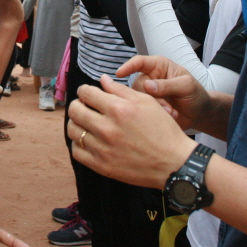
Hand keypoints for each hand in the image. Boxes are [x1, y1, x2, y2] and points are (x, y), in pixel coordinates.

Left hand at [66, 75, 195, 189]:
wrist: (173, 163)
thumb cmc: (163, 130)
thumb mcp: (146, 102)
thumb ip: (121, 90)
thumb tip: (102, 80)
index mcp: (118, 109)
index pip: (86, 93)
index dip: (84, 91)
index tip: (88, 94)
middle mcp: (107, 128)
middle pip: (75, 110)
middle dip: (78, 104)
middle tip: (85, 107)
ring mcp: (102, 149)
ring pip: (73, 131)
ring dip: (76, 123)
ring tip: (86, 123)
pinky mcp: (101, 166)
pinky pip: (77, 152)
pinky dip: (79, 144)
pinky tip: (88, 140)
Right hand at [116, 56, 212, 130]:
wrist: (200, 114)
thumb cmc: (196, 94)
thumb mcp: (187, 85)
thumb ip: (168, 84)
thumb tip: (147, 86)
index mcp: (159, 66)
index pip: (139, 62)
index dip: (128, 66)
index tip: (119, 73)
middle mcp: (150, 78)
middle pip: (137, 84)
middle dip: (151, 97)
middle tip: (167, 107)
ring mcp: (148, 94)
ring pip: (138, 99)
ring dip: (154, 107)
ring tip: (171, 112)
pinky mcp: (148, 108)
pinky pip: (142, 111)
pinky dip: (154, 115)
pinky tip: (169, 116)